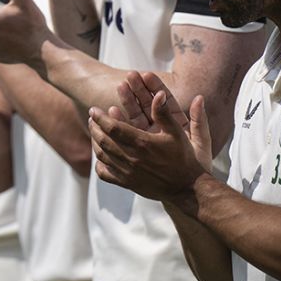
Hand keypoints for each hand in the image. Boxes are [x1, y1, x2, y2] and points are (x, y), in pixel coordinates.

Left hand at [89, 82, 211, 201]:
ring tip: (93, 131)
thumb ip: (165, 113)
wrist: (187, 187)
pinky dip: (98, 163)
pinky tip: (100, 156)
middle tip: (92, 118)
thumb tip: (159, 94)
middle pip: (103, 140)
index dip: (100, 117)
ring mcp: (127, 172)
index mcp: (142, 143)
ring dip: (94, 141)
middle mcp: (131, 158)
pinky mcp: (127, 183)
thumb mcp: (177, 132)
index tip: (94, 109)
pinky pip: (105, 174)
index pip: (112, 127)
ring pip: (102, 155)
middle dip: (95, 127)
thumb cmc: (184, 158)